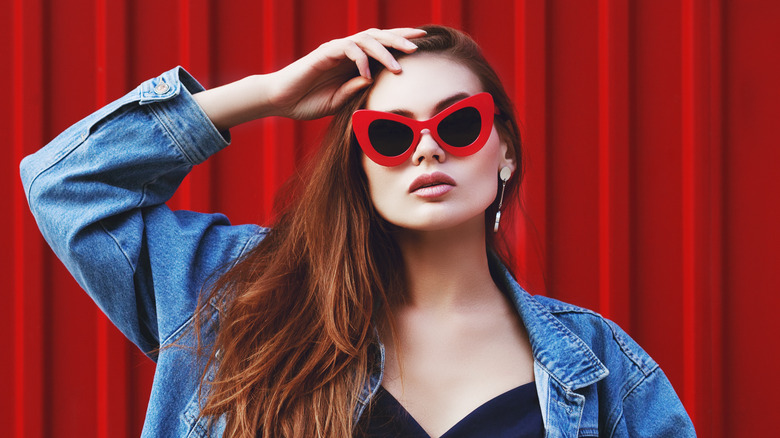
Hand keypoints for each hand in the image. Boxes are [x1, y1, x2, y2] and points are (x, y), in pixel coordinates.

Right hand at [264, 27, 425, 119]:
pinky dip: (360, 60)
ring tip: (399, 66)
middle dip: (400, 39)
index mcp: (354, 61)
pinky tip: (367, 76)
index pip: (382, 46)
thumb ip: (356, 91)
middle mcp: (347, 51)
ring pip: (366, 40)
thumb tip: (375, 82)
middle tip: (420, 46)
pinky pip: (347, 49)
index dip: (401, 43)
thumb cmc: (308, 102)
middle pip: (379, 36)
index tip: (423, 46)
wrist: (280, 101)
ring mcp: (336, 50)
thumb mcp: (340, 102)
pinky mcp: (324, 53)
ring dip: (385, 51)